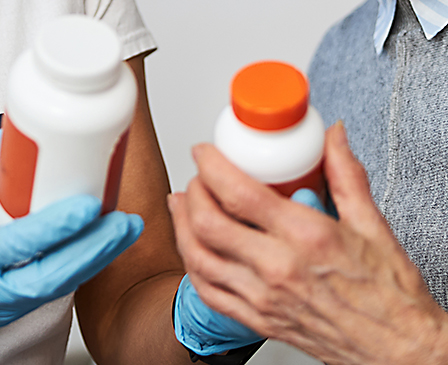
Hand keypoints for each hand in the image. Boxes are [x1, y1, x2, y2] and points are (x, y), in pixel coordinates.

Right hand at [0, 135, 142, 339]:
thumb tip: (10, 138)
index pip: (18, 244)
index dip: (55, 226)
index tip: (88, 205)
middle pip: (54, 273)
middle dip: (95, 247)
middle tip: (126, 221)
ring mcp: (13, 302)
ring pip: (66, 283)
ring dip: (101, 256)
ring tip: (129, 228)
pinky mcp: (27, 303)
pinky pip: (64, 285)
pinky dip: (89, 263)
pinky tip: (110, 242)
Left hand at [168, 122, 447, 364]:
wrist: (395, 348)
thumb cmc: (387, 294)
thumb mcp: (372, 225)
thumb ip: (346, 174)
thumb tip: (332, 138)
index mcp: (306, 238)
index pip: (239, 194)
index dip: (211, 166)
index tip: (205, 153)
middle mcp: (278, 269)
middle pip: (208, 224)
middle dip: (193, 192)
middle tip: (197, 178)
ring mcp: (262, 298)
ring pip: (199, 257)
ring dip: (181, 226)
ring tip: (182, 205)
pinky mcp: (257, 319)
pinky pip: (208, 291)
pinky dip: (192, 264)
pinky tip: (193, 248)